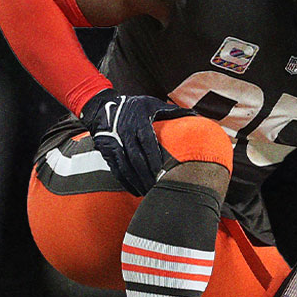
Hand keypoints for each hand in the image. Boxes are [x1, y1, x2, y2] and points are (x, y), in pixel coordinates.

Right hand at [78, 89, 195, 195]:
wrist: (102, 107)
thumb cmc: (132, 106)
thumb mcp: (151, 103)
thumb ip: (171, 110)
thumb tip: (194, 114)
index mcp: (138, 121)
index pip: (147, 142)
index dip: (154, 158)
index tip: (163, 172)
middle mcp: (124, 132)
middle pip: (136, 158)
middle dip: (147, 175)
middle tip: (158, 188)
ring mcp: (114, 143)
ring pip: (126, 167)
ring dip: (137, 182)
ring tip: (149, 193)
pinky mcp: (106, 152)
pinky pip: (116, 170)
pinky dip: (126, 182)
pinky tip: (136, 190)